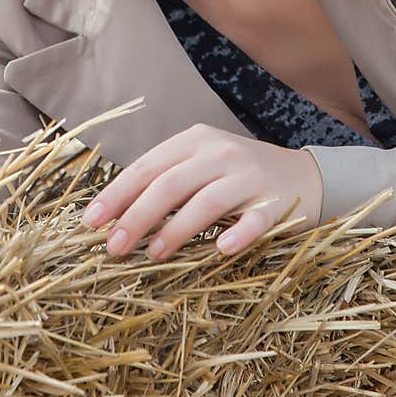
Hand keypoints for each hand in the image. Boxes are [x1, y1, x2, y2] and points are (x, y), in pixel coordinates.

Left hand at [79, 123, 323, 259]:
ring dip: (177, 229)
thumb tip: (114, 218)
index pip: (147, 167)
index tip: (90, 222)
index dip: (117, 194)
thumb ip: (164, 184)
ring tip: (155, 254)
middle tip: (114, 246)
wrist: (305, 176)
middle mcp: (220, 153)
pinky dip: (238, 234)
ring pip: (207, 201)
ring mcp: (250, 176)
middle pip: (171, 184)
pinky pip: (255, 219)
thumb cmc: (237, 177)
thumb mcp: (200, 168)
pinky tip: (221, 250)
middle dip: (138, 216)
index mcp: (195, 141)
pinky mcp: (276, 201)